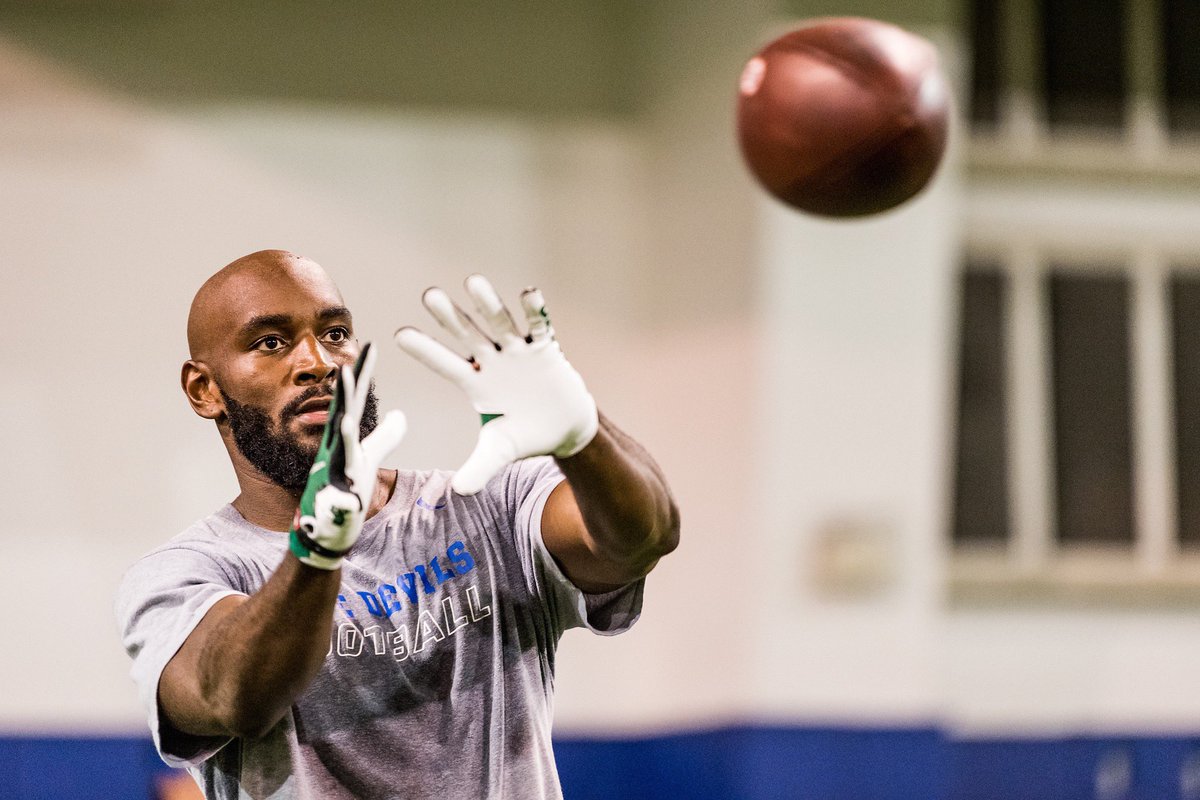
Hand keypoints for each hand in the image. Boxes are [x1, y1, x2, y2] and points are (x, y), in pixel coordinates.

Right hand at [289, 343, 406, 569]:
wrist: (326, 530)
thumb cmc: (346, 490)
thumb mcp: (369, 459)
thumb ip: (385, 436)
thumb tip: (401, 413)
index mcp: (342, 438)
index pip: (353, 400)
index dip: (362, 374)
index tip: (371, 345)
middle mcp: (333, 449)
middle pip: (342, 410)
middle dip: (348, 383)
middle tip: (355, 355)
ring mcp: (332, 470)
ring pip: (338, 438)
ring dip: (341, 411)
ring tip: (345, 381)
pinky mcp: (335, 495)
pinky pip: (340, 477)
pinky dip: (344, 464)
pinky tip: (347, 445)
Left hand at [395, 275, 597, 494]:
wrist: (564, 428)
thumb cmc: (525, 435)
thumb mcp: (499, 451)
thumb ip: (480, 468)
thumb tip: (459, 493)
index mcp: (476, 384)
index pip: (445, 364)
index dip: (425, 351)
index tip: (399, 336)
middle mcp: (492, 362)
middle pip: (467, 336)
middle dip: (450, 317)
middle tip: (429, 296)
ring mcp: (518, 352)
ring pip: (499, 324)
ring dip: (488, 304)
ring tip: (473, 282)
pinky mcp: (545, 349)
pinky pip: (539, 326)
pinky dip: (534, 311)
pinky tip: (528, 293)